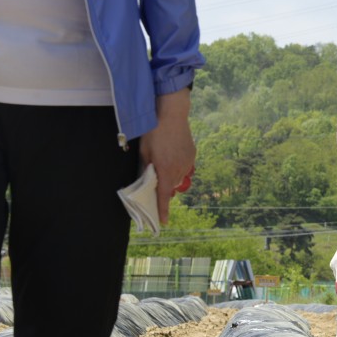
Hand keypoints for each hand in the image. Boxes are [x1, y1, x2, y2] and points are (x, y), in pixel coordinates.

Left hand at [139, 88, 193, 225]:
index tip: (163, 222)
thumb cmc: (154, 132)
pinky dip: (178, 165)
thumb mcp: (144, 152)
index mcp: (165, 171)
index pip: (163, 196)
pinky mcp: (192, 154)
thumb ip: (146, 169)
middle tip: (155, 177)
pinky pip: (184, 166)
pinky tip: (171, 153)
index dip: (162, 210)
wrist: (171, 114)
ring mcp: (188, 162)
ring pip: (179, 177)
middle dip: (164, 186)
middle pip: (171, 186)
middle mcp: (179, 169)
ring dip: (171, 175)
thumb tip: (146, 180)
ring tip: (163, 160)